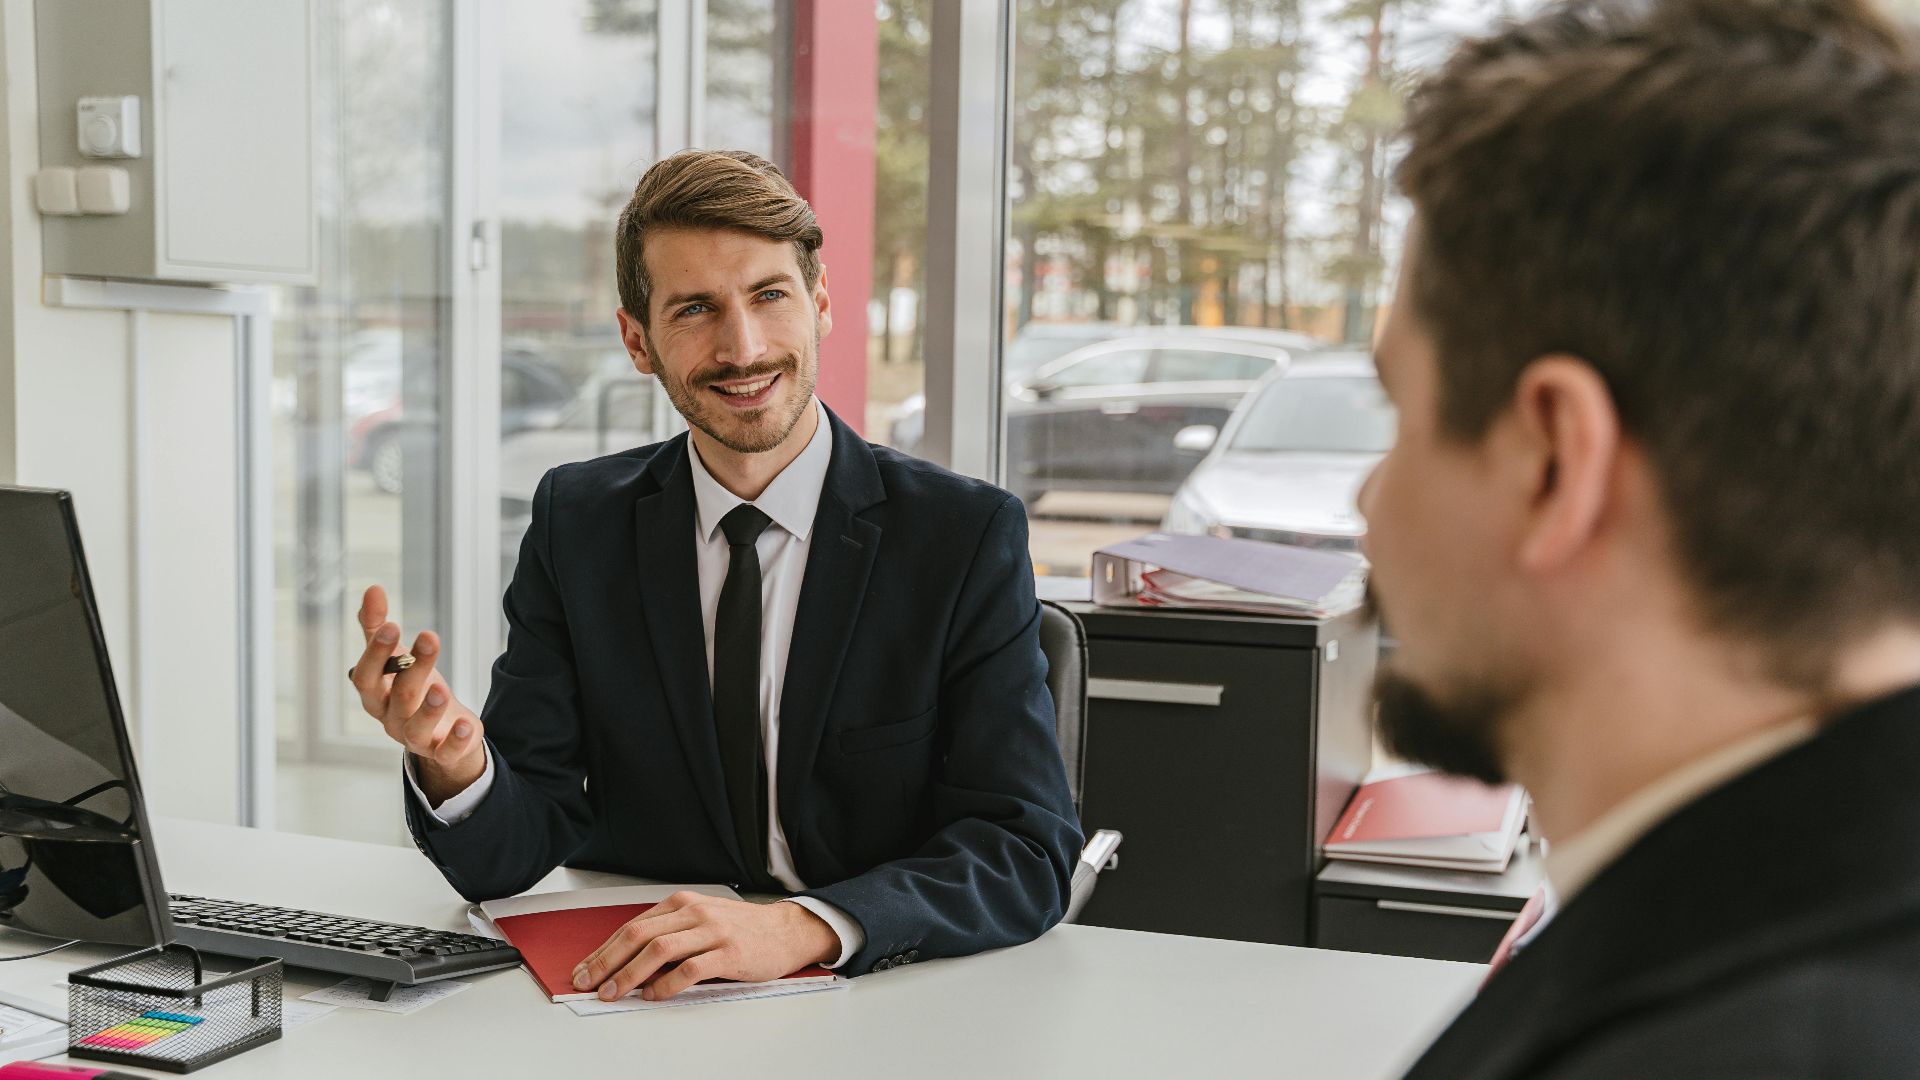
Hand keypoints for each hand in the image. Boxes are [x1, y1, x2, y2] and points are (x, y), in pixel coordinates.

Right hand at [351, 584, 485, 802]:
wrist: (438, 731)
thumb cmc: (409, 687)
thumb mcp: (394, 658)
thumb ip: (378, 627)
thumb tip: (372, 589)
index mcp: (375, 695)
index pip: (367, 676)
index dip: (376, 653)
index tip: (393, 626)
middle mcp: (390, 719)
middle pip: (399, 695)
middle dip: (413, 668)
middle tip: (430, 637)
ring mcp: (416, 738)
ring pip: (417, 727)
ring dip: (429, 707)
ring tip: (441, 687)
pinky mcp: (443, 752)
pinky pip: (447, 751)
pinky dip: (456, 740)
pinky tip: (466, 723)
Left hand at [571, 892, 837, 1001]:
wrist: (786, 931)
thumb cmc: (740, 930)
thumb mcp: (700, 922)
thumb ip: (668, 935)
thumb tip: (626, 963)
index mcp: (681, 903)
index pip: (631, 926)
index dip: (603, 950)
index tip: (585, 970)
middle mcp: (694, 912)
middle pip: (638, 935)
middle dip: (607, 961)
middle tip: (588, 983)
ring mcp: (712, 931)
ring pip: (659, 949)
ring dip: (630, 973)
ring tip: (614, 992)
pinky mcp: (729, 953)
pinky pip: (690, 968)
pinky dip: (667, 984)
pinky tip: (653, 995)